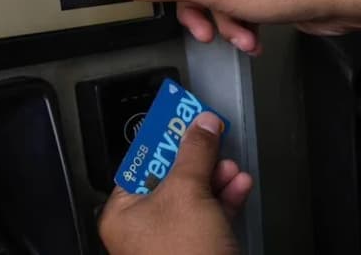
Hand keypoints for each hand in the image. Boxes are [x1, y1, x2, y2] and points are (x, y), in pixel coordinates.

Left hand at [98, 112, 252, 254]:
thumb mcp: (188, 193)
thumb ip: (195, 153)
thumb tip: (202, 125)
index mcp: (122, 213)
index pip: (140, 163)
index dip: (163, 140)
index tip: (180, 118)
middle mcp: (141, 228)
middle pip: (168, 178)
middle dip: (195, 159)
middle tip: (210, 136)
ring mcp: (170, 242)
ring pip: (193, 197)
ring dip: (214, 177)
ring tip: (229, 164)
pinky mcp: (198, 251)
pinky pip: (209, 217)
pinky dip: (224, 199)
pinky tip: (238, 185)